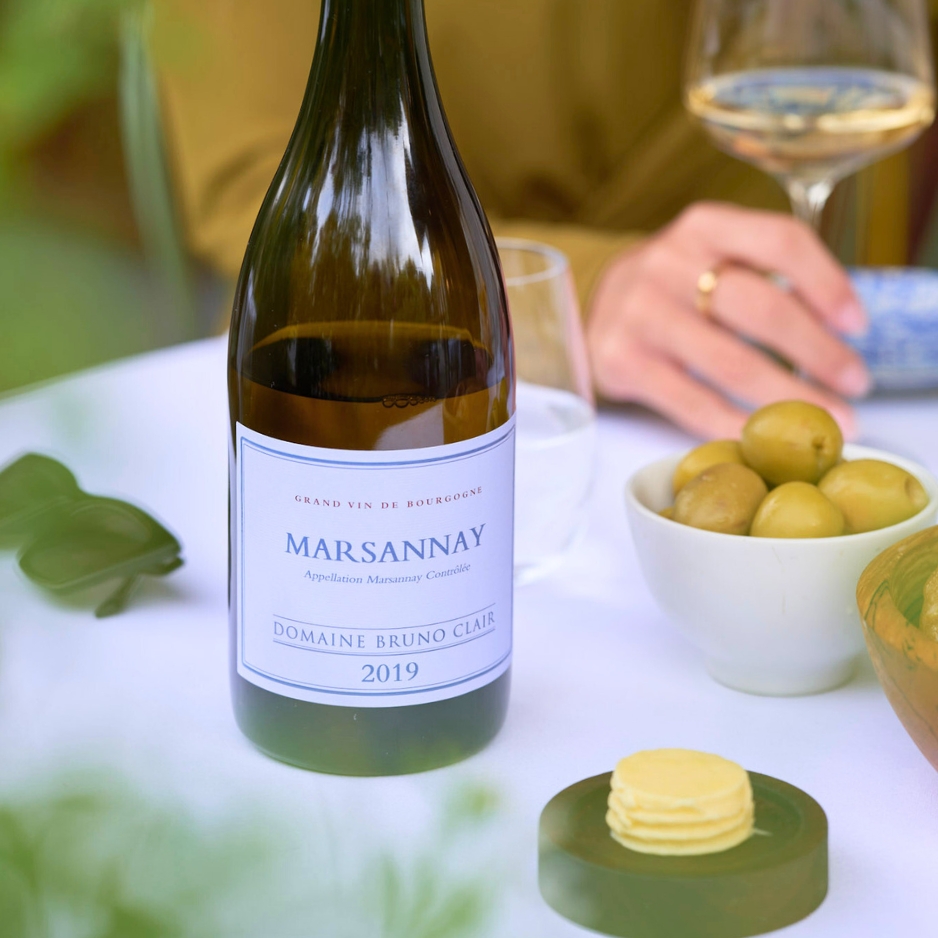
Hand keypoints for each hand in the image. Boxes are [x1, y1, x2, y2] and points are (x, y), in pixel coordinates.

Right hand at [586, 202, 869, 438]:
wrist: (593, 311)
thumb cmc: (672, 289)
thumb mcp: (709, 258)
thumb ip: (763, 276)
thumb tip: (837, 332)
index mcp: (703, 226)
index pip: (781, 241)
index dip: (828, 284)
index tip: (858, 325)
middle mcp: (667, 263)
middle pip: (761, 308)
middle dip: (819, 353)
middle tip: (855, 386)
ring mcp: (640, 314)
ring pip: (731, 363)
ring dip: (789, 397)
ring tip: (827, 419)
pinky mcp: (621, 362)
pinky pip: (692, 403)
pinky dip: (736, 424)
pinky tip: (765, 437)